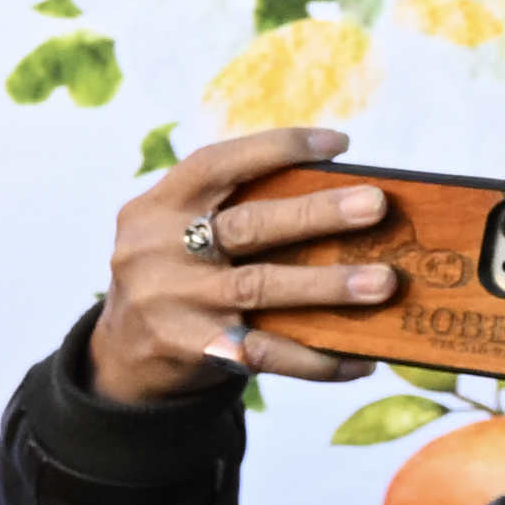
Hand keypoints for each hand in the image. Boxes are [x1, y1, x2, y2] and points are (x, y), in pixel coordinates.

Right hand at [92, 123, 398, 409]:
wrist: (122, 357)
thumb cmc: (178, 278)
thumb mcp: (180, 235)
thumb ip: (233, 213)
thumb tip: (343, 200)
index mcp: (156, 208)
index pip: (216, 164)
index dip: (276, 148)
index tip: (338, 144)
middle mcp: (155, 251)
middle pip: (245, 225)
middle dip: (316, 213)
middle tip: (375, 205)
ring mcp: (170, 302)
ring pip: (258, 287)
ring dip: (327, 285)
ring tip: (383, 282)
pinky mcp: (188, 349)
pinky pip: (263, 352)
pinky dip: (316, 358)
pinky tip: (360, 359)